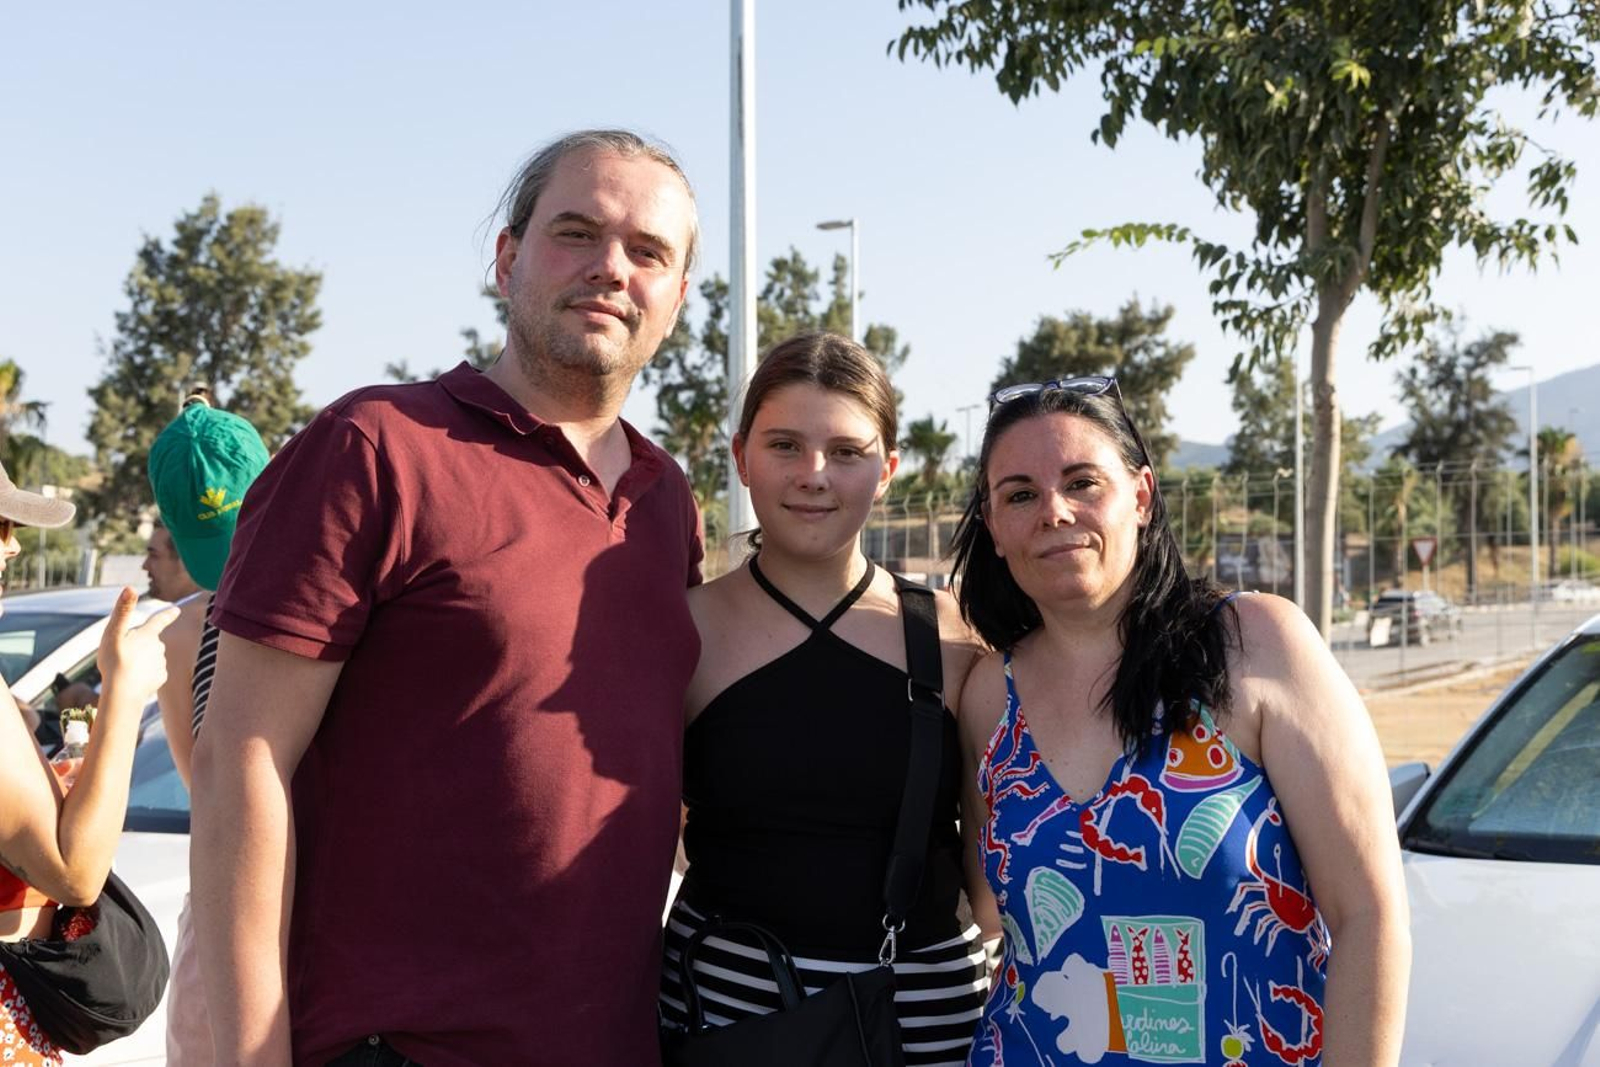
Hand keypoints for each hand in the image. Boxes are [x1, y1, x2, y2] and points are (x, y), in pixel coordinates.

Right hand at [96, 588, 179, 702]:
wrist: (123, 692)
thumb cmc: (114, 661)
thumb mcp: (113, 633)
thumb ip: (123, 611)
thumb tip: (130, 588)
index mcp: (148, 634)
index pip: (159, 620)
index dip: (167, 615)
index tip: (176, 610)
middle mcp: (159, 646)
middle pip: (150, 642)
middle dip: (139, 646)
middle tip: (122, 656)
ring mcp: (162, 662)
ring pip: (150, 658)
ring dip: (140, 661)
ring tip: (126, 669)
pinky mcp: (161, 678)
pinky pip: (152, 673)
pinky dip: (144, 675)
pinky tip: (134, 680)